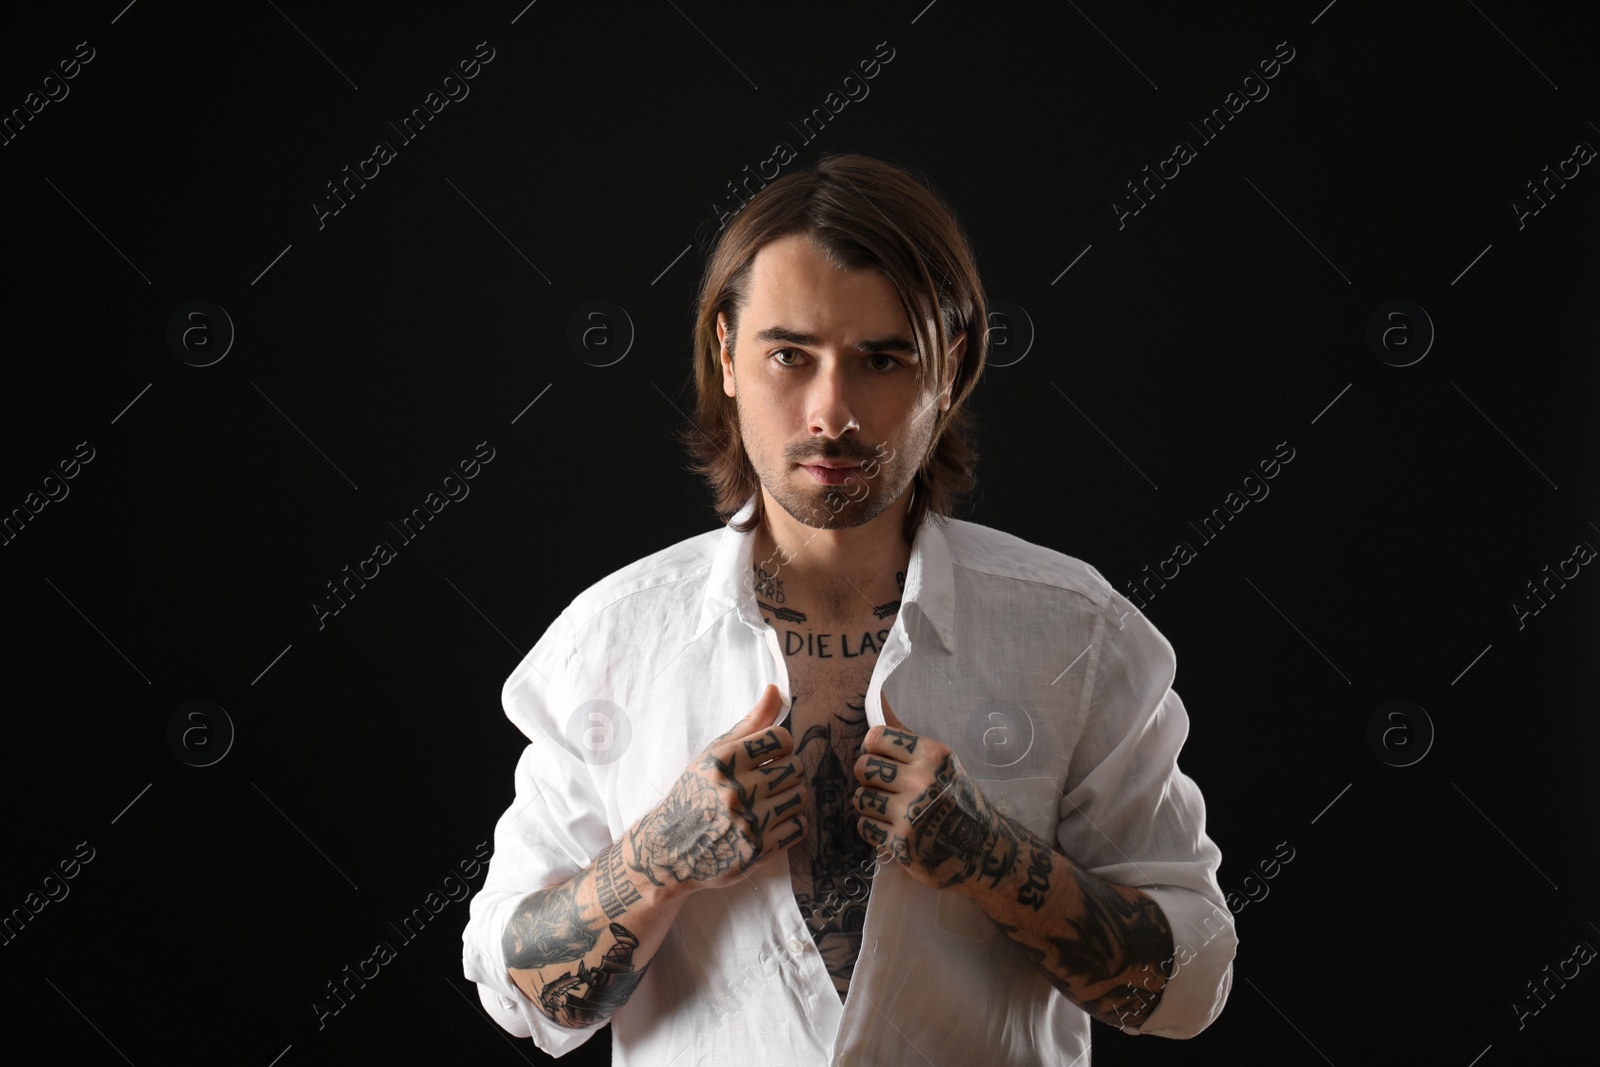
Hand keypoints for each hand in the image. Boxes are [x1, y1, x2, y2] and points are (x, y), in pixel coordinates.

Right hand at [625, 684, 807, 895]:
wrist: (671, 848)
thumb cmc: (696, 793)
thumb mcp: (715, 754)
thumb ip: (751, 723)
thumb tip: (776, 689)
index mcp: (724, 761)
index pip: (781, 738)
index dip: (781, 745)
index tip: (770, 754)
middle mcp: (735, 790)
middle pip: (795, 767)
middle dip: (788, 771)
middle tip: (770, 779)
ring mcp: (747, 822)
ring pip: (801, 796)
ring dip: (793, 796)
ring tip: (773, 799)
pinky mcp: (757, 850)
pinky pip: (799, 826)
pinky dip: (792, 823)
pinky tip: (774, 821)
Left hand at [851, 696, 1020, 892]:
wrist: (983, 850)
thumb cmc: (959, 801)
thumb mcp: (944, 764)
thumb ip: (912, 744)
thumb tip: (881, 703)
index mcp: (932, 756)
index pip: (877, 737)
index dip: (872, 747)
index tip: (880, 757)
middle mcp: (921, 781)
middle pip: (863, 767)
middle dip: (868, 776)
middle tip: (882, 785)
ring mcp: (910, 813)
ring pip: (860, 797)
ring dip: (869, 803)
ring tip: (887, 807)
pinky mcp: (900, 842)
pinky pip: (864, 825)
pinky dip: (872, 827)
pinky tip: (889, 827)